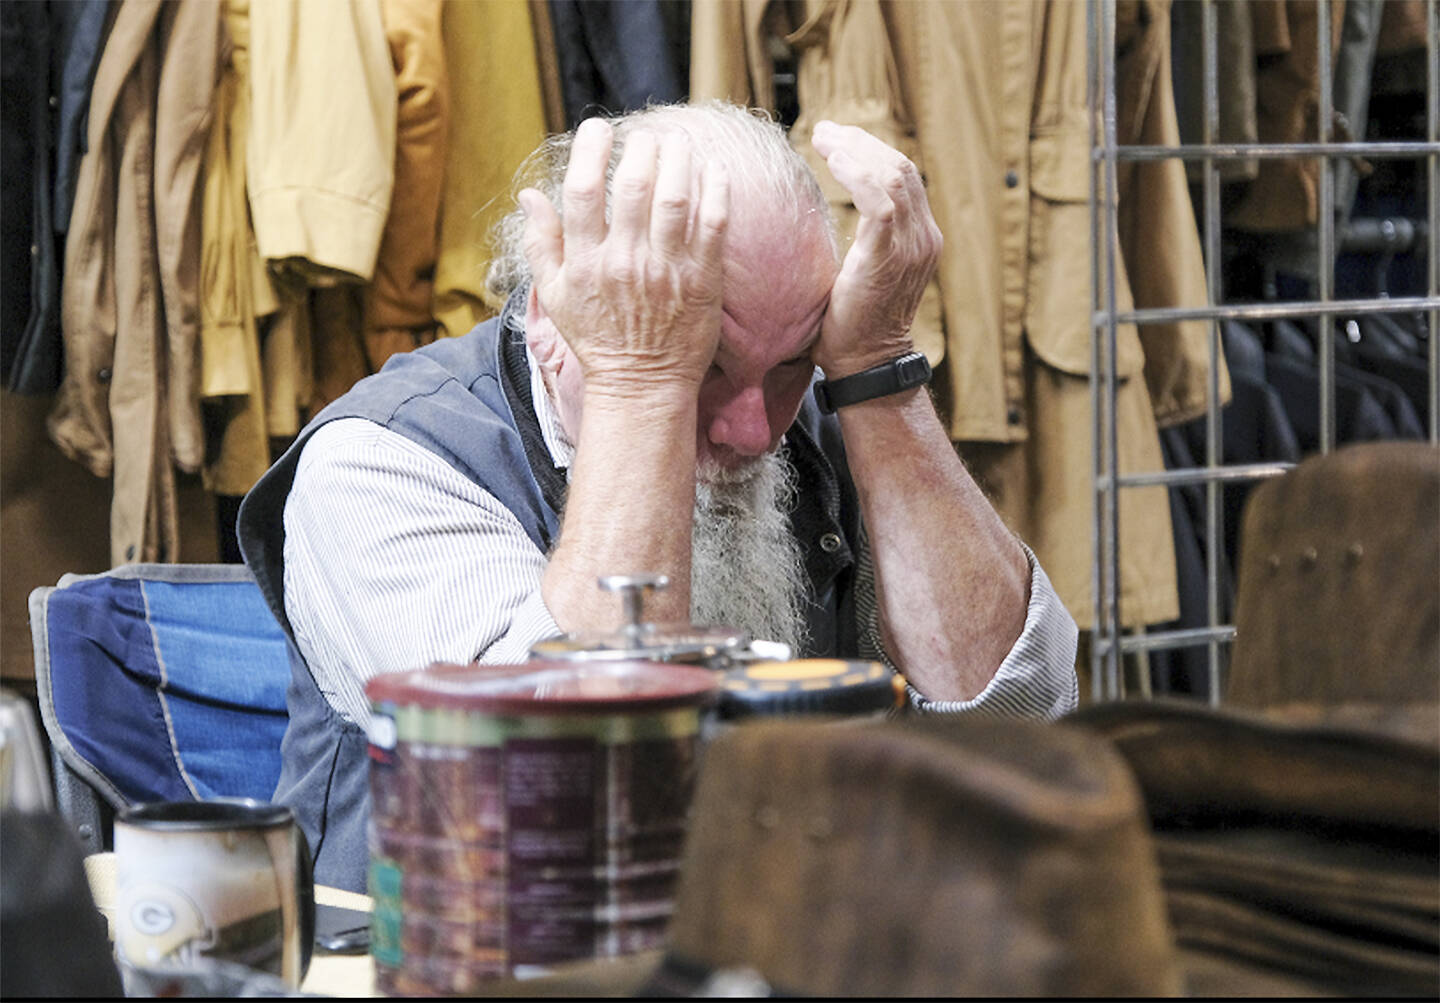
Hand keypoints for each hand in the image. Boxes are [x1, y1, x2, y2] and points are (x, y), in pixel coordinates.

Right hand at [519, 119, 729, 397]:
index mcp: (586, 262)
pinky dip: (715, 192)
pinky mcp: (702, 282)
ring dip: (679, 159)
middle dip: (641, 148)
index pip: (583, 191)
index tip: (599, 129)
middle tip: (647, 135)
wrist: (641, 386)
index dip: (591, 150)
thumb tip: (529, 193)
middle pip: (634, 185)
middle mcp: (625, 262)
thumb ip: (541, 242)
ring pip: (676, 198)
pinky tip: (713, 170)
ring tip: (679, 142)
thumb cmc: (596, 338)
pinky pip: (713, 226)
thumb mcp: (555, 295)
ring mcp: (667, 271)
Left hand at [809, 120, 941, 377]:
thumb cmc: (849, 325)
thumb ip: (860, 241)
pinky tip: (834, 160)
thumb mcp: (859, 273)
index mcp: (919, 239)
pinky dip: (857, 173)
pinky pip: (881, 199)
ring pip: (894, 176)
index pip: (903, 178)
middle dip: (862, 143)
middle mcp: (924, 238)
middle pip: (901, 168)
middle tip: (826, 131)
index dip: (871, 152)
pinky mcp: (892, 255)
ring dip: (856, 151)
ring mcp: (913, 246)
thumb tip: (825, 217)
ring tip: (825, 138)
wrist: (863, 363)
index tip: (837, 140)